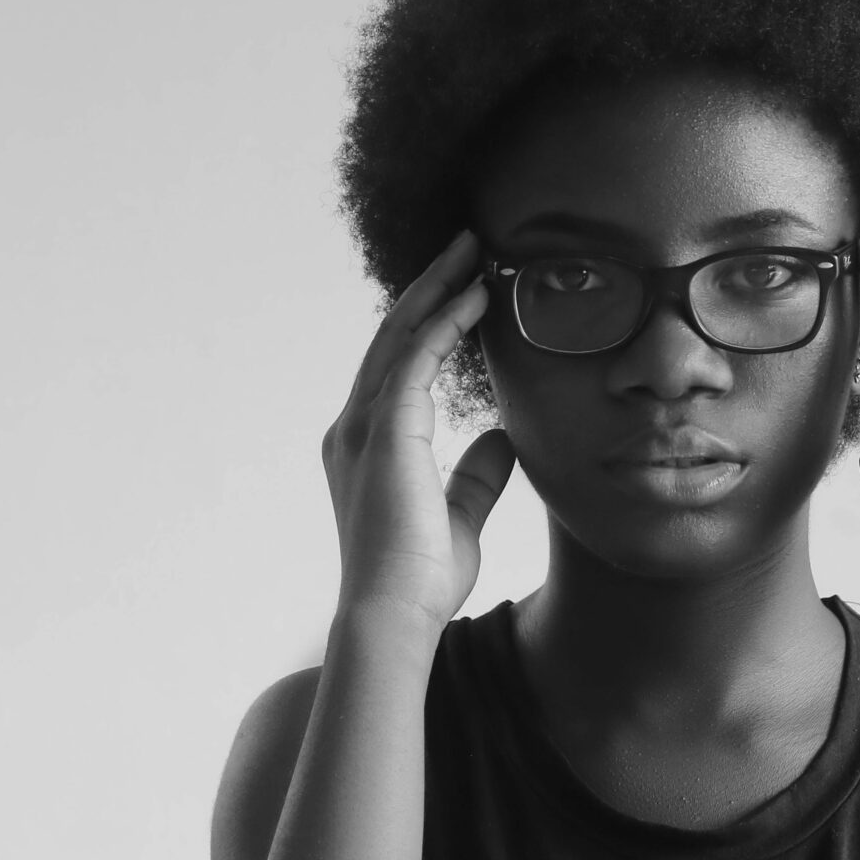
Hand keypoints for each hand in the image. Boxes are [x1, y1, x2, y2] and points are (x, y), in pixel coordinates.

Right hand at [321, 231, 515, 633]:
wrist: (395, 612)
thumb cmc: (422, 579)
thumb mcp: (460, 516)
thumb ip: (476, 475)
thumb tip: (504, 438)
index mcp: (368, 446)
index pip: (399, 367)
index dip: (431, 324)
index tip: (467, 292)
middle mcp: (355, 427)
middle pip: (394, 337)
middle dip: (430, 287)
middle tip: (467, 247)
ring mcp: (363, 425)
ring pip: (401, 335)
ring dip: (438, 289)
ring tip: (473, 251)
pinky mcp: (385, 430)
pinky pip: (416, 358)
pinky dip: (445, 323)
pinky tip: (475, 298)